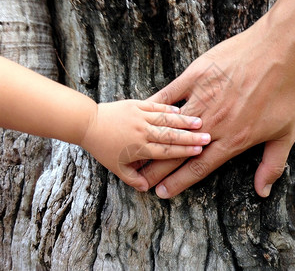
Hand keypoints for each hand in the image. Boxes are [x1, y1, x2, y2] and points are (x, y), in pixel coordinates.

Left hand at [80, 99, 210, 191]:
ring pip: (165, 119)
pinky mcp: (135, 104)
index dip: (183, 151)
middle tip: (206, 136)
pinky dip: (167, 108)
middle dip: (190, 136)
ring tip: (198, 122)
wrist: (88, 123)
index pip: (166, 151)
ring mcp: (139, 116)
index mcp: (139, 147)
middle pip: (170, 135)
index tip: (199, 150)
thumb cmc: (102, 147)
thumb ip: (133, 178)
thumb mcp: (115, 167)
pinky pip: (154, 106)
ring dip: (183, 121)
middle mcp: (142, 132)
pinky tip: (179, 109)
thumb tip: (147, 189)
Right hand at [142, 17, 294, 197]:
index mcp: (233, 139)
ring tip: (135, 154)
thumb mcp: (287, 134)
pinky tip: (142, 115)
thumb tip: (263, 192)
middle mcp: (213, 124)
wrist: (281, 50)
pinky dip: (155, 106)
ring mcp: (202, 99)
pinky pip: (170, 94)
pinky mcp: (196, 76)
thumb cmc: (287, 91)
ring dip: (152, 143)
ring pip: (171, 128)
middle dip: (157, 169)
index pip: (199, 167)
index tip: (162, 192)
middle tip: (140, 181)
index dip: (179, 182)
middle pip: (178, 152)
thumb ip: (272, 165)